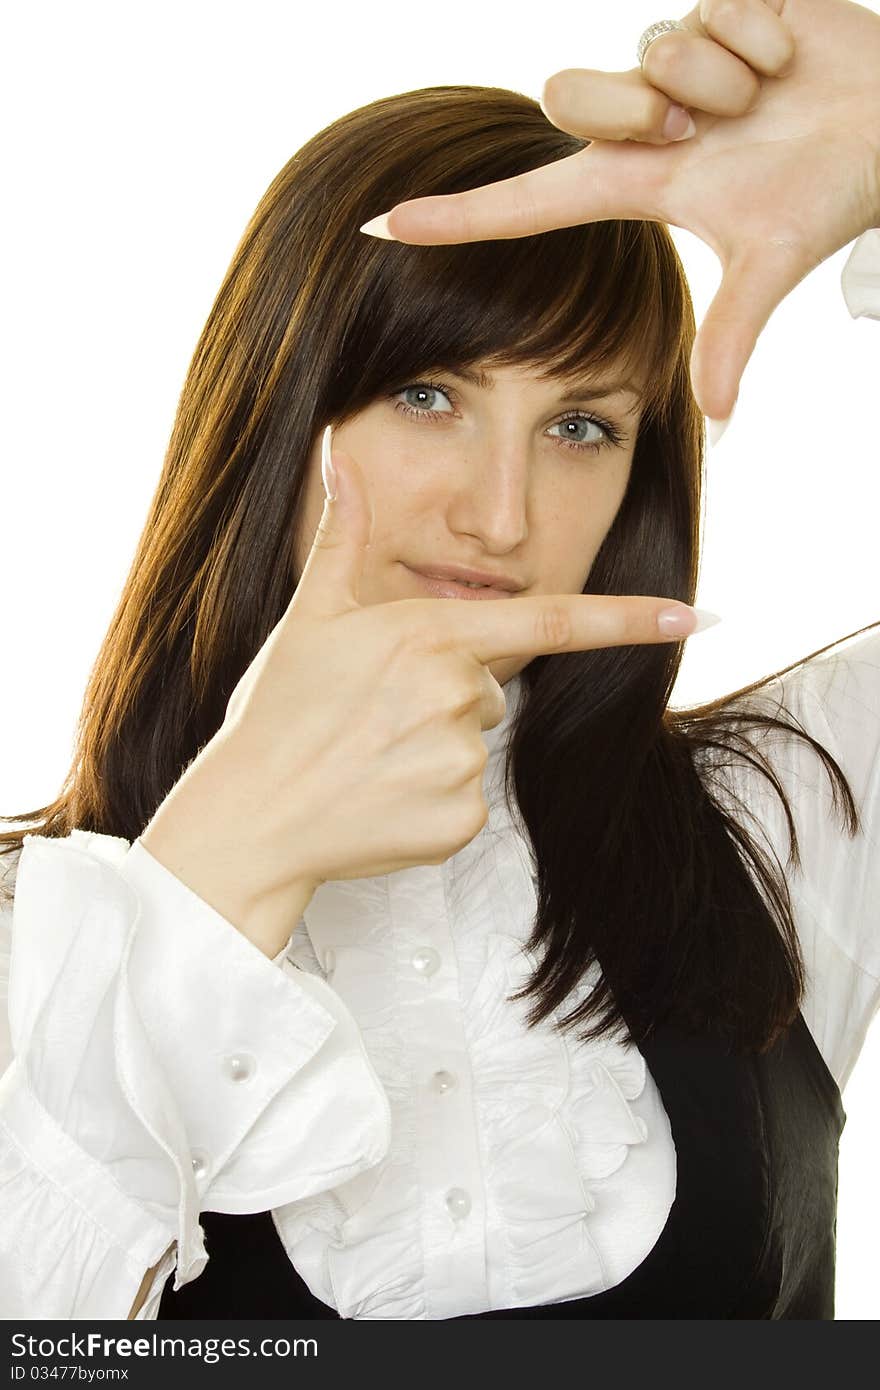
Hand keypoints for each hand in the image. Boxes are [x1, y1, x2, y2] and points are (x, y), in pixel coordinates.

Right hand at [144, 426, 709, 942]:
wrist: (252, 817)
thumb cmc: (278, 713)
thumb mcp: (310, 615)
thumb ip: (345, 532)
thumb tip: (341, 450)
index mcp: (429, 637)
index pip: (548, 621)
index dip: (629, 618)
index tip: (696, 615)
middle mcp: (456, 697)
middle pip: (488, 687)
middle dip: (445, 694)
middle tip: (372, 714)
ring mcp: (460, 764)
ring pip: (475, 742)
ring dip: (434, 747)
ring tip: (369, 756)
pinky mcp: (460, 821)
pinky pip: (467, 801)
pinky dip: (431, 801)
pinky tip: (381, 797)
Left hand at [363, 0, 879, 422]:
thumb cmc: (827, 192)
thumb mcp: (773, 261)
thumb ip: (734, 332)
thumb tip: (720, 419)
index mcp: (637, 182)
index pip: (527, 203)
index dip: (457, 219)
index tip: (381, 227)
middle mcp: (640, 120)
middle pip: (570, 98)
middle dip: (647, 113)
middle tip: (710, 132)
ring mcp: (671, 59)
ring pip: (652, 50)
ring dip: (724, 80)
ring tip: (763, 97)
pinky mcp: (711, 1)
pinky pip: (715, 7)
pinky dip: (765, 37)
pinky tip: (786, 59)